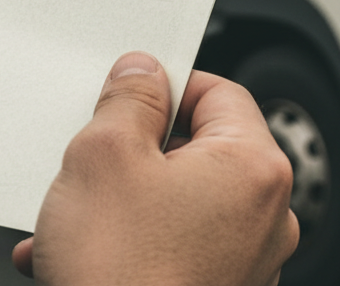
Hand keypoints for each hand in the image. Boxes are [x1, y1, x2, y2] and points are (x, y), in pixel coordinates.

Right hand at [12, 52, 298, 285]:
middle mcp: (268, 216)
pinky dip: (131, 245)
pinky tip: (77, 256)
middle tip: (91, 161)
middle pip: (201, 150)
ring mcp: (249, 263)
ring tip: (71, 219)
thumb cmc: (121, 276)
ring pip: (181, 204)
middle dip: (136, 153)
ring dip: (123, 204)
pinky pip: (176, 249)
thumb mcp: (103, 156)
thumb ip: (128, 100)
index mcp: (254, 167)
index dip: (168, 85)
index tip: (130, 93)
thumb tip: (142, 73)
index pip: (220, 92)